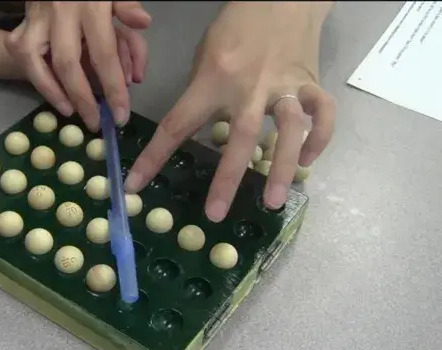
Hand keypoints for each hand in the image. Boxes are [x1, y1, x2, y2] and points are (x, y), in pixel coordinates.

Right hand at [4, 1, 150, 131]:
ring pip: (36, 62)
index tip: (120, 116)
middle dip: (82, 99)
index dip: (113, 89)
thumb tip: (143, 22)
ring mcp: (36, 19)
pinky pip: (23, 57)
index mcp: (90, 6)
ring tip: (72, 113)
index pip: (104, 54)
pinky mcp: (20, 25)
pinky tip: (55, 96)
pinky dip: (38, 80)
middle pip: (68, 65)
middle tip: (95, 123)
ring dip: (53, 93)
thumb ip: (127, 8)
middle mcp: (60, 13)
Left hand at [124, 2, 334, 221]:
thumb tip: (196, 129)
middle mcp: (249, 86)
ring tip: (274, 202)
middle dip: (226, 179)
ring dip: (282, 167)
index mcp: (214, 78)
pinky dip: (319, 139)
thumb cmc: (235, 26)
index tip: (135, 185)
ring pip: (289, 129)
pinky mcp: (311, 83)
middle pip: (239, 137)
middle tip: (214, 214)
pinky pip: (323, 115)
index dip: (154, 157)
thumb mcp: (205, 55)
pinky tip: (309, 161)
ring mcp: (284, 85)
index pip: (177, 124)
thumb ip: (201, 93)